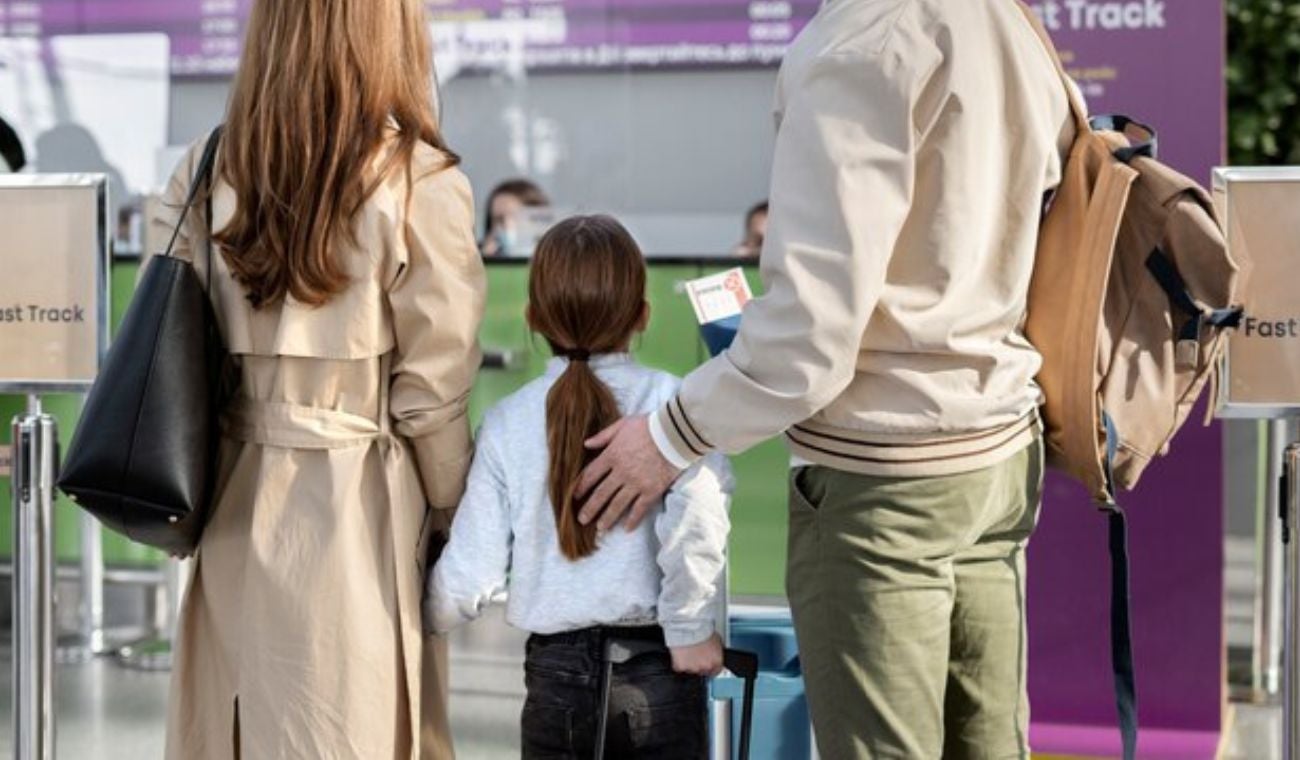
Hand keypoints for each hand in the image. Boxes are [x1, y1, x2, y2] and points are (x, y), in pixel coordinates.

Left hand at [576, 416, 679, 531]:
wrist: (675, 434)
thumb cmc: (649, 425)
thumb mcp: (623, 424)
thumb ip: (604, 435)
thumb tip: (586, 443)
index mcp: (612, 455)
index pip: (591, 475)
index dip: (581, 487)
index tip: (575, 497)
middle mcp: (621, 472)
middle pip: (601, 494)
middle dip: (590, 508)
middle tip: (582, 519)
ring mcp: (636, 483)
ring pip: (617, 505)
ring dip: (607, 518)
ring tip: (600, 528)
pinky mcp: (652, 490)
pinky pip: (640, 509)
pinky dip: (633, 520)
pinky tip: (627, 529)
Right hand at [670, 634, 723, 676]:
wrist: (689, 627)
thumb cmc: (702, 630)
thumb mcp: (717, 640)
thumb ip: (716, 651)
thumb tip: (714, 652)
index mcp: (717, 662)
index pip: (716, 670)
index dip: (711, 666)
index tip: (707, 662)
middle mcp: (705, 667)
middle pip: (702, 670)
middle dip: (699, 664)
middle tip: (696, 654)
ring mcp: (692, 668)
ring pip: (690, 669)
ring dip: (689, 662)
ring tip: (688, 650)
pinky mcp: (681, 667)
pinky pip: (679, 666)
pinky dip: (679, 661)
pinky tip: (680, 653)